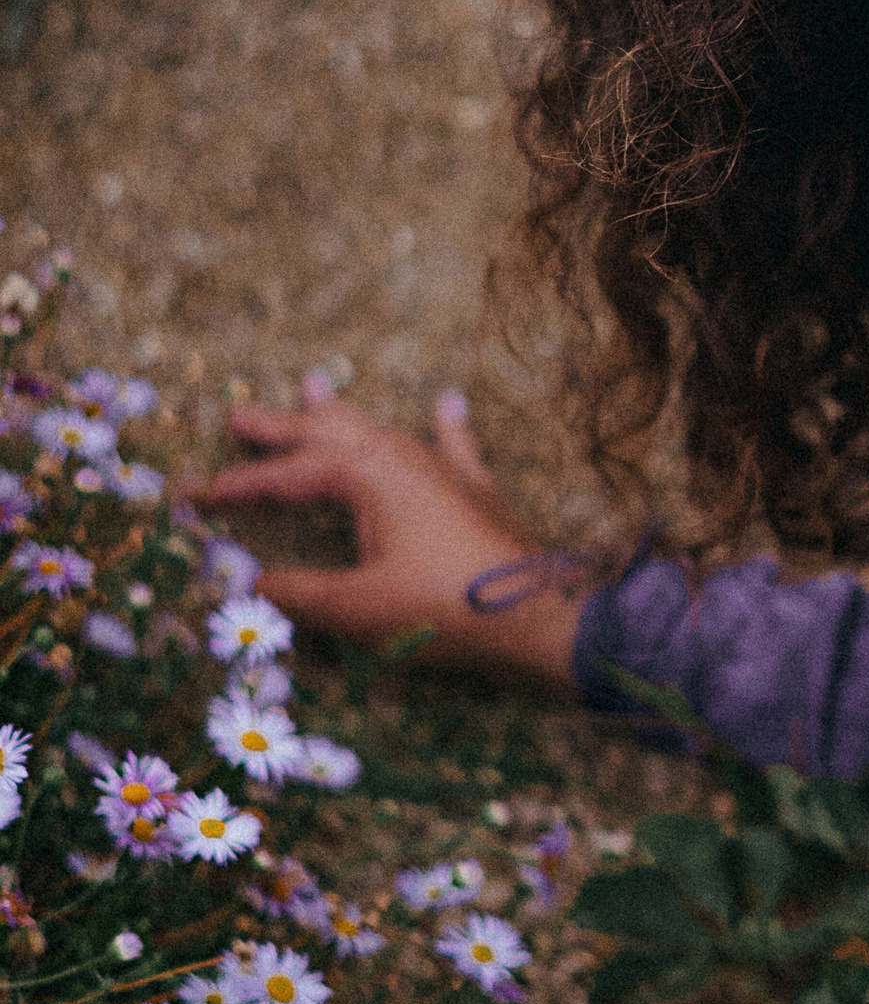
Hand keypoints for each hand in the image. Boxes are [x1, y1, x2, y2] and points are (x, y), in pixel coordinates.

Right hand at [190, 383, 581, 686]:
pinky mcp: (477, 494)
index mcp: (369, 476)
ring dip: (344, 415)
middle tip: (240, 416)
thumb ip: (296, 594)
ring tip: (316, 386)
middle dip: (283, 427)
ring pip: (382, 431)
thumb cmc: (444, 610)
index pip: (288, 475)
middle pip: (331, 434)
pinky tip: (450, 402)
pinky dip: (448, 426)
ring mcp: (446, 472)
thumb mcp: (356, 609)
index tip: (195, 498)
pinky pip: (456, 448)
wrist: (539, 618)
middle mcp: (405, 459)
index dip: (239, 485)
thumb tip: (244, 585)